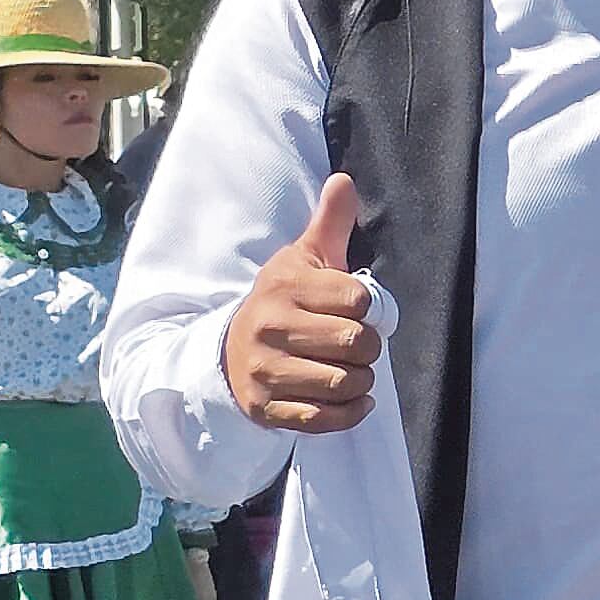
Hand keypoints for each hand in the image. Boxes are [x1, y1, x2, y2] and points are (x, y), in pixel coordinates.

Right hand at [225, 175, 382, 434]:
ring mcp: (266, 372)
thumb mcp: (302, 259)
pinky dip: (349, 413)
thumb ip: (329, 224)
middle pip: (357, 343)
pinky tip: (352, 399)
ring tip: (351, 370)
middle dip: (370, 346)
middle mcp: (271, 328)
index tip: (357, 309)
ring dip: (361, 381)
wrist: (229, 350)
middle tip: (357, 344)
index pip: (358, 299)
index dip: (369, 307)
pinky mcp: (266, 409)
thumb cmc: (282, 302)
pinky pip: (325, 419)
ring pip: (345, 382)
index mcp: (285, 287)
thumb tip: (344, 180)